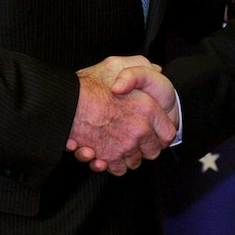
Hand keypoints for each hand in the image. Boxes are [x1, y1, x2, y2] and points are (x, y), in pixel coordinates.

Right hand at [66, 56, 176, 175]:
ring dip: (128, 156)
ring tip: (118, 145)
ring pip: (135, 162)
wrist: (66, 103)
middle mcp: (139, 130)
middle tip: (135, 139)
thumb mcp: (117, 65)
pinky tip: (106, 153)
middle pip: (153, 151)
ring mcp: (124, 146)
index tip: (154, 132)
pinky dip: (113, 164)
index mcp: (148, 108)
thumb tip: (155, 68)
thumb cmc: (89, 84)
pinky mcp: (108, 158)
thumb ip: (139, 66)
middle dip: (145, 148)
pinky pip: (118, 169)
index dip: (161, 133)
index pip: (168, 132)